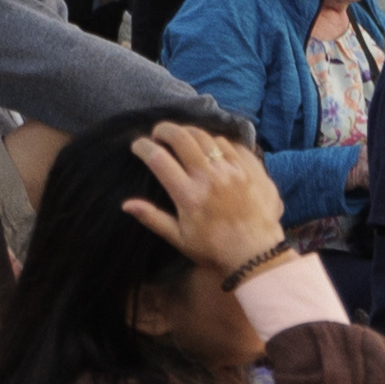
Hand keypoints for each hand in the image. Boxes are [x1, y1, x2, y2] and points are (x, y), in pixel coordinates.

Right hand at [117, 121, 287, 286]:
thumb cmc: (215, 250)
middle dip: (164, 129)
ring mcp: (233, 170)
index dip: (143, 147)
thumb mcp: (179, 239)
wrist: (258, 254)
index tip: (137, 146)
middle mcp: (209, 176)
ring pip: (207, 137)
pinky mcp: (252, 169)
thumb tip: (126, 204)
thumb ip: (153, 218)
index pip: (158, 159)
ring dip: (190, 133)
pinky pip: (232, 144)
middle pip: (182, 137)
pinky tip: (213, 148)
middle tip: (158, 133)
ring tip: (184, 138)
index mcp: (188, 195)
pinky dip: (218, 142)